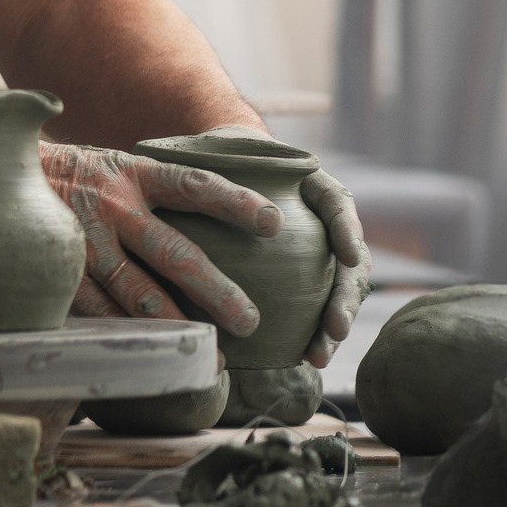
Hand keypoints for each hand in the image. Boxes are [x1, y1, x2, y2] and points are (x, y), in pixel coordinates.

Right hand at [38, 141, 278, 335]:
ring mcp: (85, 244)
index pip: (193, 186)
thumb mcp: (112, 165)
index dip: (235, 203)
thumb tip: (217, 208)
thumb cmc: (71, 177)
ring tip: (214, 355)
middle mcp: (110, 207)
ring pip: (141, 294)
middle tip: (250, 321)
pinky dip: (132, 337)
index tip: (276, 223)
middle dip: (217, 291)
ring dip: (180, 327)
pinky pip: (102, 314)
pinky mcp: (62, 274)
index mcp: (130, 173)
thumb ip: (154, 188)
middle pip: (175, 253)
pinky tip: (158, 357)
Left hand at [201, 127, 371, 366]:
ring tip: (318, 354)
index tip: (348, 256)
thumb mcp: (213, 151)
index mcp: (307, 183)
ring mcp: (319, 245)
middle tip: (334, 327)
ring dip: (335, 322)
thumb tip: (158, 156)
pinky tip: (306, 355)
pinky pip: (317, 302)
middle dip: (345, 295)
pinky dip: (316, 330)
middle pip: (346, 257)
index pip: (335, 202)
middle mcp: (320, 217)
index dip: (346, 229)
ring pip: (339, 286)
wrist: (224, 162)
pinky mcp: (305, 271)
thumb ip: (205, 161)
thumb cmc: (217, 155)